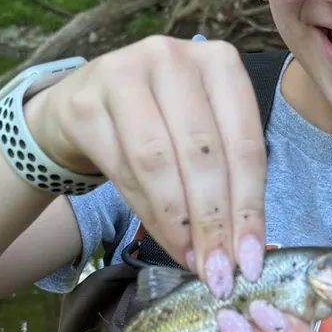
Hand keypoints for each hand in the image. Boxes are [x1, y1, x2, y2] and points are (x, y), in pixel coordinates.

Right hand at [23, 36, 265, 296]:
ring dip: (179, 223)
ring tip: (192, 262)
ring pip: (159, 162)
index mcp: (219, 62)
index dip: (249, 209)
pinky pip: (122, 169)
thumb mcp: (200, 140)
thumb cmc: (157, 126)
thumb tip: (244, 253)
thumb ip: (225, 181)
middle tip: (219, 272)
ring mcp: (124, 73)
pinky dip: (148, 214)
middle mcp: (172, 58)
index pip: (244, 144)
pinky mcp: (86, 103)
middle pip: (202, 154)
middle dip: (214, 223)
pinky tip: (166, 241)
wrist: (80, 108)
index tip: (251, 262)